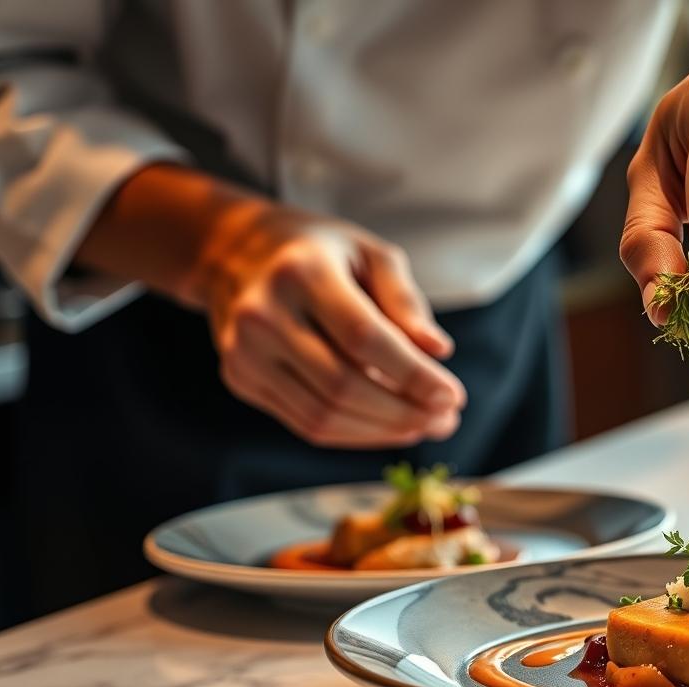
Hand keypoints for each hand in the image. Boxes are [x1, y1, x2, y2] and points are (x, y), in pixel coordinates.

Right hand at [195, 203, 465, 446]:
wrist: (234, 252)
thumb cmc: (319, 252)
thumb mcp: (370, 254)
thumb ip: (405, 301)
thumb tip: (438, 352)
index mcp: (302, 272)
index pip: (363, 338)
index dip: (412, 374)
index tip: (453, 396)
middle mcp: (264, 314)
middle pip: (342, 385)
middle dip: (404, 412)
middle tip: (447, 419)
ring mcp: (244, 351)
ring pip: (322, 416)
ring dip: (382, 431)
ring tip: (425, 426)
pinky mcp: (239, 378)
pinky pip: (304, 423)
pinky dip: (354, 433)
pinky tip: (388, 427)